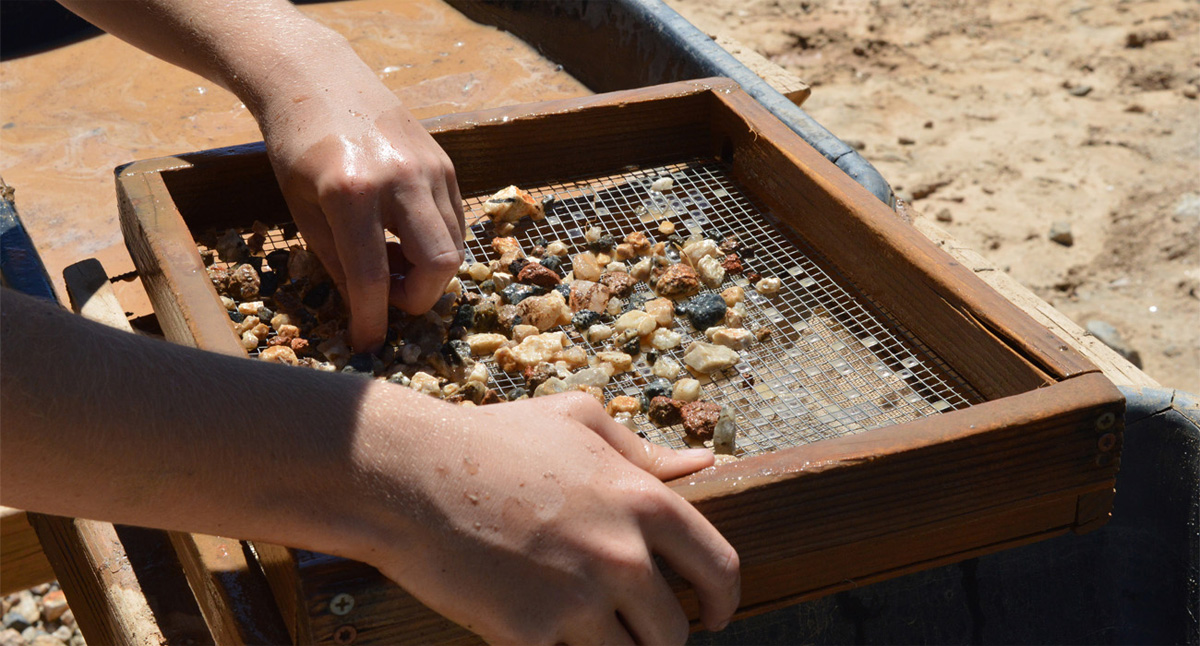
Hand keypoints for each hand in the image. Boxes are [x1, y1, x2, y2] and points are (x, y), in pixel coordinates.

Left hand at [257, 65, 464, 350]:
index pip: (372, 277)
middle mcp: (400, 178)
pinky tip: (402, 234)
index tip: (367, 345)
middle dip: (419, 297)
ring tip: (389, 260)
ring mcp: (430, 168)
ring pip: (455, 246)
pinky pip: (454, 222)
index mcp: (351, 192)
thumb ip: (338, 261)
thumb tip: (367, 307)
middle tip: (387, 297)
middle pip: (440, 264)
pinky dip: (434, 242)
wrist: (318, 77)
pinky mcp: (445, 163)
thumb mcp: (304, 210)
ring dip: (426, 271)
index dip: (372, 321)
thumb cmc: (298, 147)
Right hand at [346, 390, 740, 644]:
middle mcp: (622, 555)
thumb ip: (641, 451)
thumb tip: (700, 466)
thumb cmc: (492, 440)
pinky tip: (538, 632)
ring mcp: (577, 600)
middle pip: (675, 632)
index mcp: (643, 501)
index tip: (716, 616)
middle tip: (636, 631)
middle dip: (662, 638)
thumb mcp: (575, 421)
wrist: (408, 475)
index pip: (720, 568)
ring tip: (589, 634)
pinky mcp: (530, 635)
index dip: (726, 601)